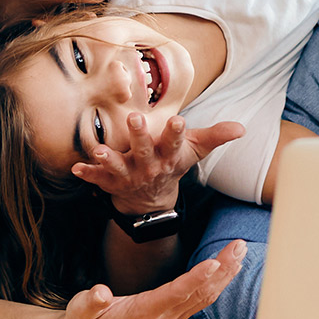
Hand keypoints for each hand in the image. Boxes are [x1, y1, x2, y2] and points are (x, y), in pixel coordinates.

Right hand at [55, 240, 246, 318]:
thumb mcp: (81, 310)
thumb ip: (91, 302)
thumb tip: (98, 293)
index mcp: (144, 313)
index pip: (176, 293)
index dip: (196, 278)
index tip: (215, 263)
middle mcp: (163, 318)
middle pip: (200, 292)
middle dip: (222, 269)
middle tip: (239, 246)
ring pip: (205, 296)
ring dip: (225, 274)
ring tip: (239, 252)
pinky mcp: (172, 316)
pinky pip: (200, 299)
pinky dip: (216, 283)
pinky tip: (226, 271)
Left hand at [72, 114, 244, 213]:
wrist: (152, 200)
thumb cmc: (172, 164)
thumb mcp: (195, 151)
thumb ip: (216, 136)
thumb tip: (242, 128)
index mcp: (169, 155)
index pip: (175, 142)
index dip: (176, 132)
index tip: (178, 120)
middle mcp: (149, 166)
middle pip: (145, 150)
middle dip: (139, 135)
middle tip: (134, 117)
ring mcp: (129, 175)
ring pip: (119, 167)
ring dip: (109, 158)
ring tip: (100, 151)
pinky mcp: (111, 181)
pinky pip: (98, 179)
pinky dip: (87, 174)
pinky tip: (76, 169)